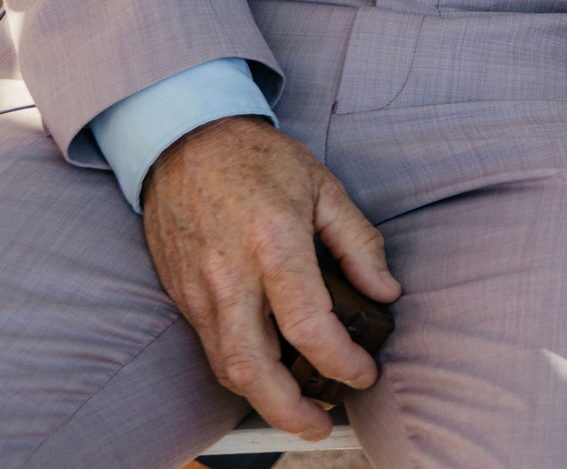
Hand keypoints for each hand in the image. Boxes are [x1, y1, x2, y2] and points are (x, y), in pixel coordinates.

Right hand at [141, 116, 399, 440]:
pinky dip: (239, 371)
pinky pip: (210, 347)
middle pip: (254, 367)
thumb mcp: (324, 188)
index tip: (364, 372)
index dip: (341, 361)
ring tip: (298, 411)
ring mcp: (199, 290)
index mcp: (274, 244)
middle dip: (289, 409)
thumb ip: (359, 243)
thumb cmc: (258, 160)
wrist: (186, 142)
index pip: (308, 325)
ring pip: (226, 367)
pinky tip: (268, 375)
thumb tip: (386, 292)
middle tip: (321, 424)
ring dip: (261, 401)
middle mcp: (230, 276)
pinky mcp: (181, 295)